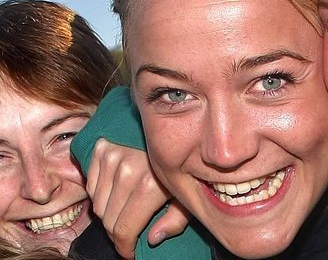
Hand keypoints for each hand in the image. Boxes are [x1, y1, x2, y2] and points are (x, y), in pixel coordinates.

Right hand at [86, 138, 179, 257]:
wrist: (177, 128)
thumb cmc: (184, 163)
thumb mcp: (188, 194)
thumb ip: (174, 220)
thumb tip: (153, 240)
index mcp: (148, 185)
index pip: (123, 230)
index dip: (125, 247)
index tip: (131, 251)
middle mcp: (126, 171)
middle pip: (107, 220)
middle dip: (118, 232)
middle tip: (130, 232)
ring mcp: (112, 157)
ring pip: (97, 204)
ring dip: (109, 212)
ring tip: (126, 208)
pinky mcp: (102, 148)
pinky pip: (91, 184)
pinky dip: (101, 192)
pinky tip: (118, 190)